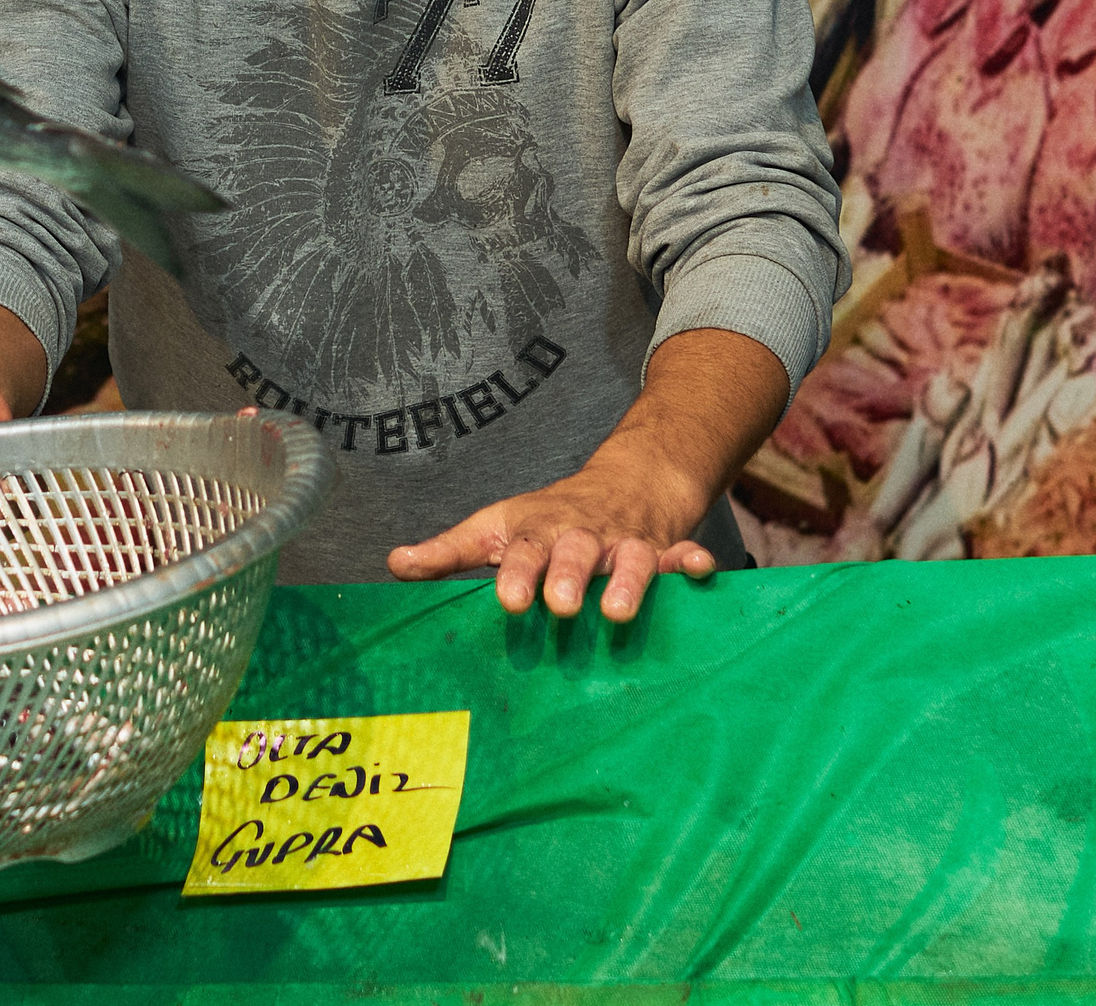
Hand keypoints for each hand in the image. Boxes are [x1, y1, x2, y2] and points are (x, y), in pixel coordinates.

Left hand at [386, 327, 788, 619]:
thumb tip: (395, 565)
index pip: (521, 550)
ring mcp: (624, 543)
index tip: (507, 601)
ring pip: (630, 560)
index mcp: (537, 532)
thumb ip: (449, 551)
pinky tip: (700, 571)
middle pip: (575, 553)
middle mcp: (581, 536)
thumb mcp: (496, 526)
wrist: (623, 482)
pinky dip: (691, 562)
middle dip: (567, 576)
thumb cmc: (546, 520)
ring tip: (617, 612)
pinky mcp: (662, 550)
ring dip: (627, 582)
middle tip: (560, 606)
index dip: (515, 573)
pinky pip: (681, 554)